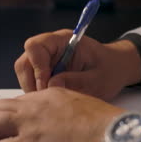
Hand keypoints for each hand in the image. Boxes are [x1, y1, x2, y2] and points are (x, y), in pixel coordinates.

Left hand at [0, 87, 124, 141]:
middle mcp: (34, 106)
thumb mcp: (82, 104)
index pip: (18, 101)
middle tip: (4, 139)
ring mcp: (29, 125)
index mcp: (50, 94)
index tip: (21, 128)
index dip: (16, 117)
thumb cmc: (107, 124)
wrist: (115, 136)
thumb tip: (58, 123)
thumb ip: (63, 109)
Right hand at [15, 29, 140, 99]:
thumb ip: (77, 81)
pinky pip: (32, 82)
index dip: (37, 67)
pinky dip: (38, 93)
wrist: (115, 69)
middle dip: (32, 83)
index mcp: (64, 40)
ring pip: (25, 74)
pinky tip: (53, 100)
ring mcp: (46, 60)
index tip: (47, 85)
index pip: (35, 46)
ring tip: (53, 101)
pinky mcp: (46, 71)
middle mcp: (51, 47)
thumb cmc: (110, 70)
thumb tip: (52, 85)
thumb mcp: (99, 79)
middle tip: (47, 99)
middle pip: (25, 62)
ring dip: (34, 89)